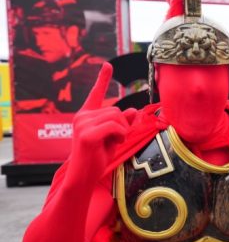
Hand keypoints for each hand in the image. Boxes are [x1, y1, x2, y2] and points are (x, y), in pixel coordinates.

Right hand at [70, 63, 135, 179]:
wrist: (83, 176)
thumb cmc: (97, 158)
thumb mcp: (114, 137)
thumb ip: (121, 123)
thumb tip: (133, 110)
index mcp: (87, 116)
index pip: (96, 94)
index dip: (102, 79)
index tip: (107, 65)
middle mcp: (82, 116)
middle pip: (115, 110)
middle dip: (122, 126)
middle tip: (115, 140)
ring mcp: (82, 124)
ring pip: (116, 117)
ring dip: (122, 131)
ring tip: (112, 142)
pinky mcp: (87, 134)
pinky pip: (114, 127)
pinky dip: (120, 135)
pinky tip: (113, 143)